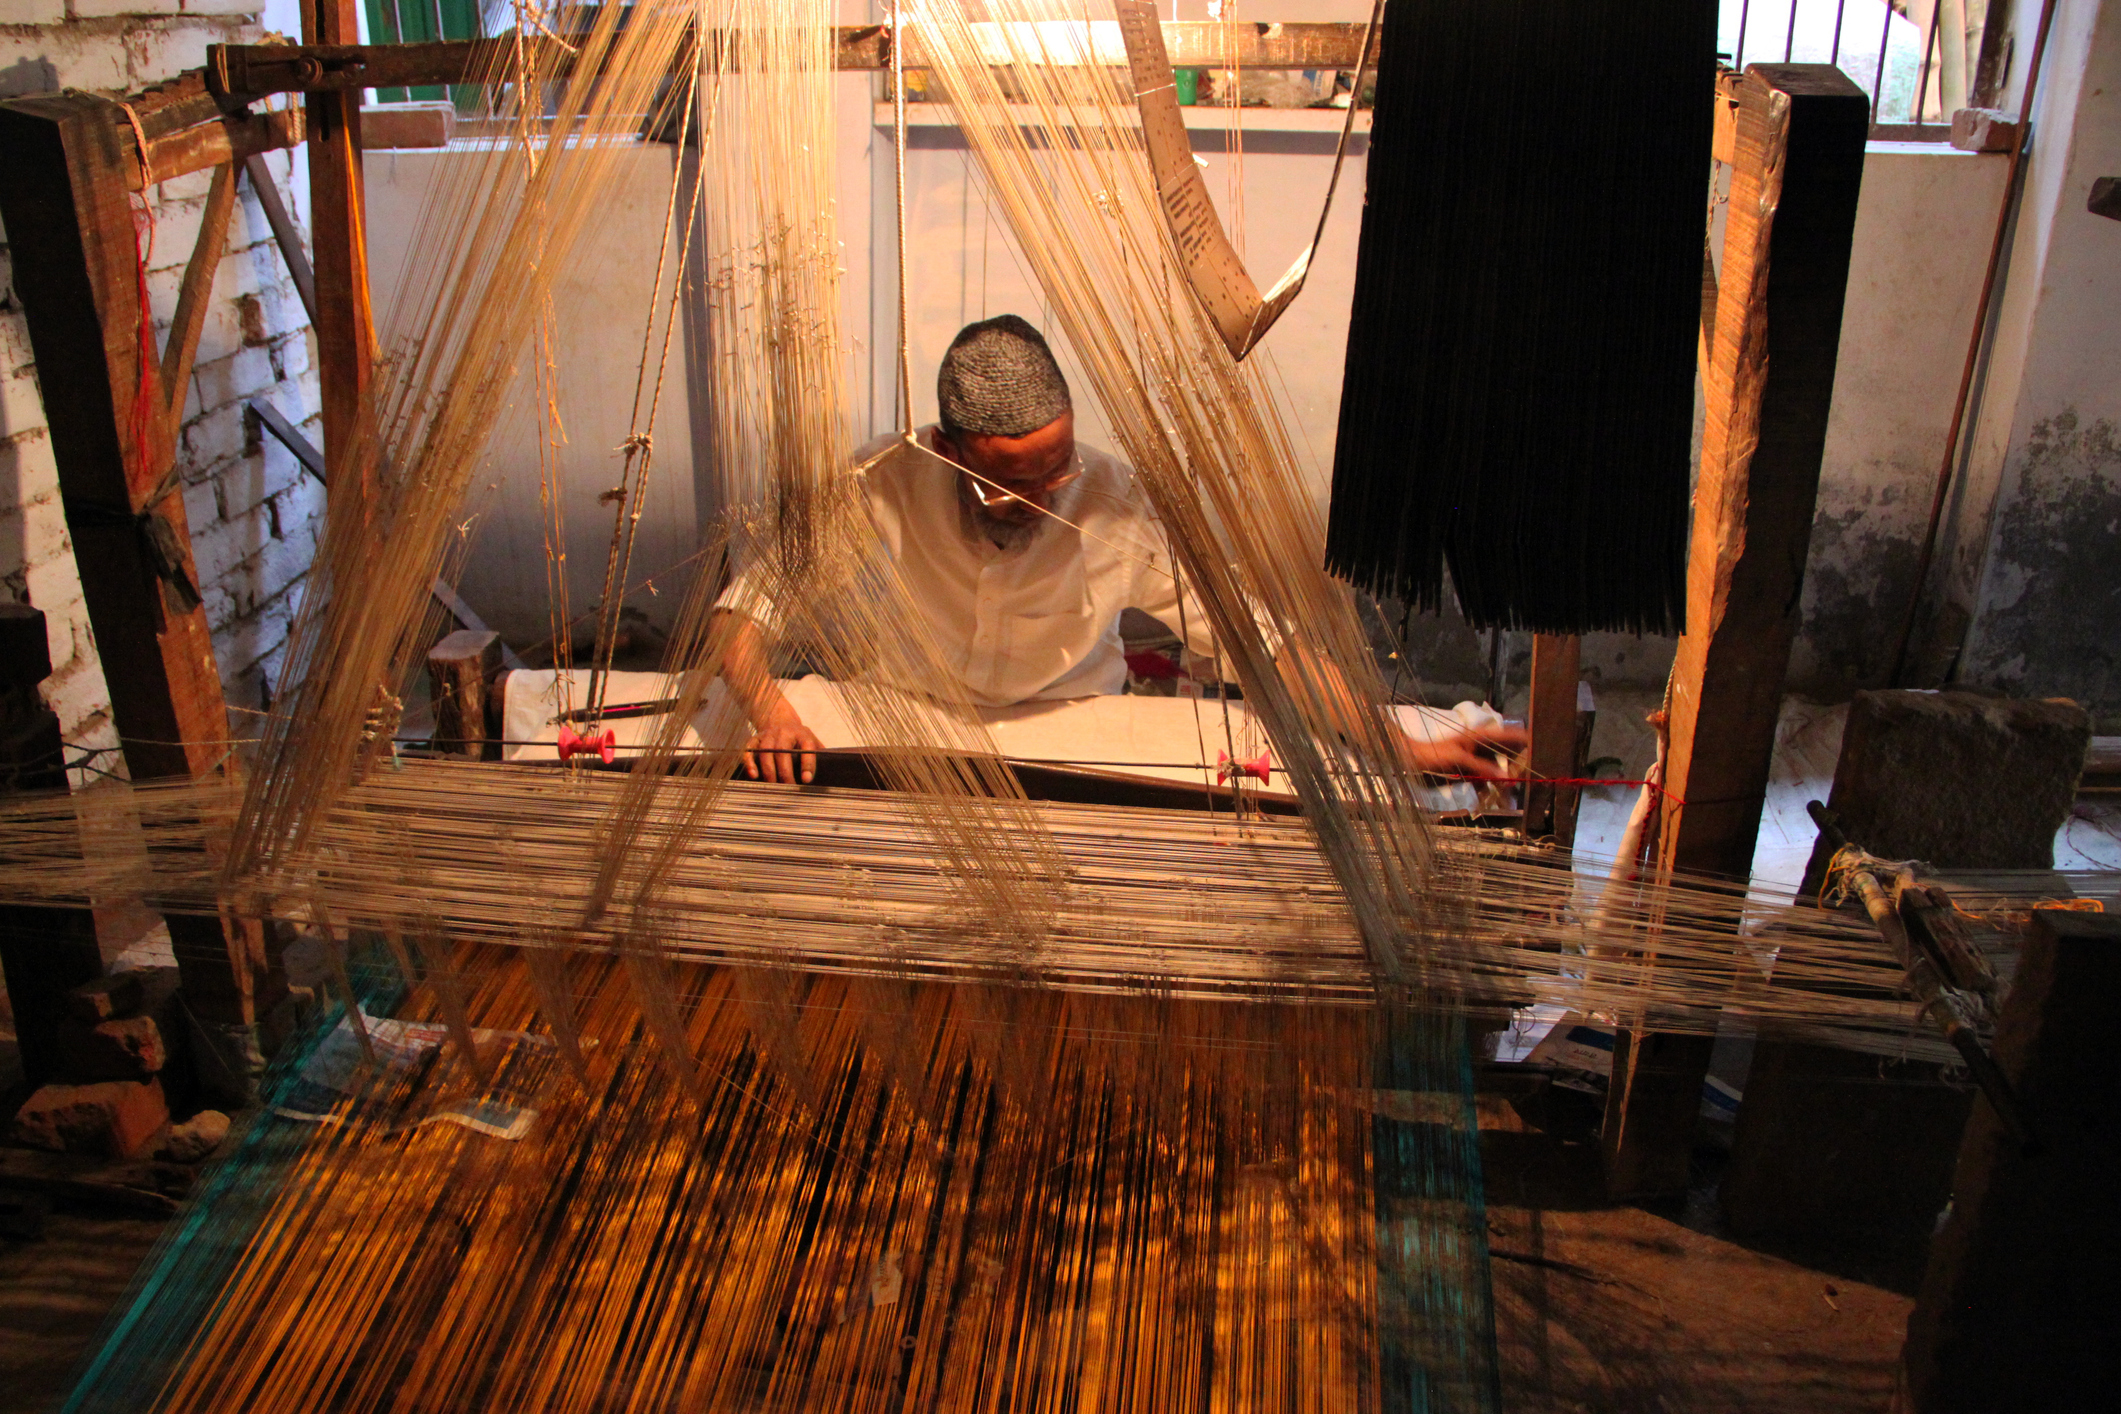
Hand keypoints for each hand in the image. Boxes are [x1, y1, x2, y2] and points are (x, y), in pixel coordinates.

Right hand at [742, 707, 822, 784]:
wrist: (780, 719)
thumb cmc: (799, 737)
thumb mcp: (812, 741)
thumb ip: (818, 755)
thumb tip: (829, 774)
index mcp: (802, 734)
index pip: (806, 748)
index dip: (807, 764)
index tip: (806, 780)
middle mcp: (784, 733)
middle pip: (782, 752)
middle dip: (785, 772)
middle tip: (788, 788)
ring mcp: (768, 735)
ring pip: (766, 752)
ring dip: (769, 771)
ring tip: (773, 786)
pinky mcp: (755, 739)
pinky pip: (749, 751)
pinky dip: (750, 763)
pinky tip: (753, 775)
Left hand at [1400, 724, 1528, 778]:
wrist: (1412, 761)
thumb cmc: (1434, 753)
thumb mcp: (1459, 759)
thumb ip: (1481, 767)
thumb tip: (1503, 777)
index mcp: (1477, 736)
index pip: (1503, 734)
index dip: (1519, 738)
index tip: (1533, 742)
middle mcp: (1477, 746)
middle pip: (1501, 754)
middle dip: (1511, 766)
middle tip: (1520, 777)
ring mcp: (1471, 758)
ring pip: (1492, 768)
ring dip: (1499, 779)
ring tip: (1508, 790)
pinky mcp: (1465, 770)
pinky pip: (1481, 778)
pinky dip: (1486, 785)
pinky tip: (1490, 794)